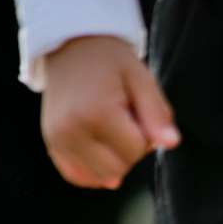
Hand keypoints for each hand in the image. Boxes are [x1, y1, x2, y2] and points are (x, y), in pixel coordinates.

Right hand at [39, 35, 177, 188]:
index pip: (137, 150)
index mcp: (96, 113)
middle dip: (130, 150)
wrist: (71, 46)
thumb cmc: (112, 62)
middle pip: (119, 168)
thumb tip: (171, 144)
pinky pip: (78, 176)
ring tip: (108, 128)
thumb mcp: (142, 79)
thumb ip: (158, 115)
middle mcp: (71, 130)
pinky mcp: (51, 144)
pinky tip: (98, 147)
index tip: (136, 111)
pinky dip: (94, 169)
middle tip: (123, 119)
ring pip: (102, 177)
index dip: (146, 135)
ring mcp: (57, 139)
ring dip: (113, 159)